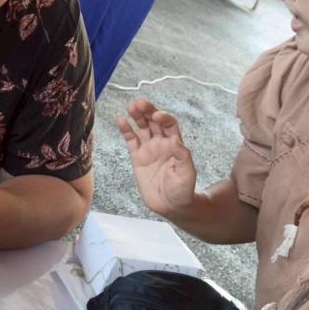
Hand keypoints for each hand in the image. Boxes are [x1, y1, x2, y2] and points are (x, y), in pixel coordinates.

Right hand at [117, 98, 196, 216]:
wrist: (170, 206)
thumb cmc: (183, 190)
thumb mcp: (187, 174)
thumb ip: (182, 156)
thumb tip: (176, 139)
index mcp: (175, 144)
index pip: (169, 124)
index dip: (163, 118)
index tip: (156, 116)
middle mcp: (161, 143)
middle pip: (154, 121)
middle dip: (148, 111)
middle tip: (139, 103)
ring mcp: (149, 149)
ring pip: (142, 127)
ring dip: (137, 116)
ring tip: (130, 107)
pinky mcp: (137, 157)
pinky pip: (131, 140)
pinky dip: (125, 129)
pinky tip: (121, 119)